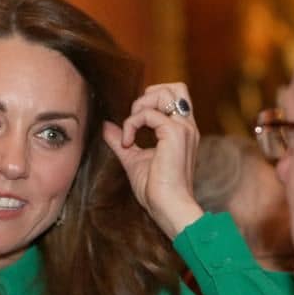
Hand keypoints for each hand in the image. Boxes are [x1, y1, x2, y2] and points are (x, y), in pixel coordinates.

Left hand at [102, 82, 202, 238]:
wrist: (168, 207)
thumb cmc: (156, 191)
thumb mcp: (133, 160)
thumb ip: (121, 141)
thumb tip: (107, 126)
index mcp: (181, 131)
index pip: (173, 97)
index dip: (150, 101)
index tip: (134, 125)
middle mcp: (186, 126)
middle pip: (175, 87)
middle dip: (148, 95)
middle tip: (134, 119)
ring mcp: (183, 128)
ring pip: (165, 92)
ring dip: (140, 106)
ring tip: (131, 130)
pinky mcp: (175, 133)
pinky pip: (149, 114)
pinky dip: (132, 124)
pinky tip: (128, 142)